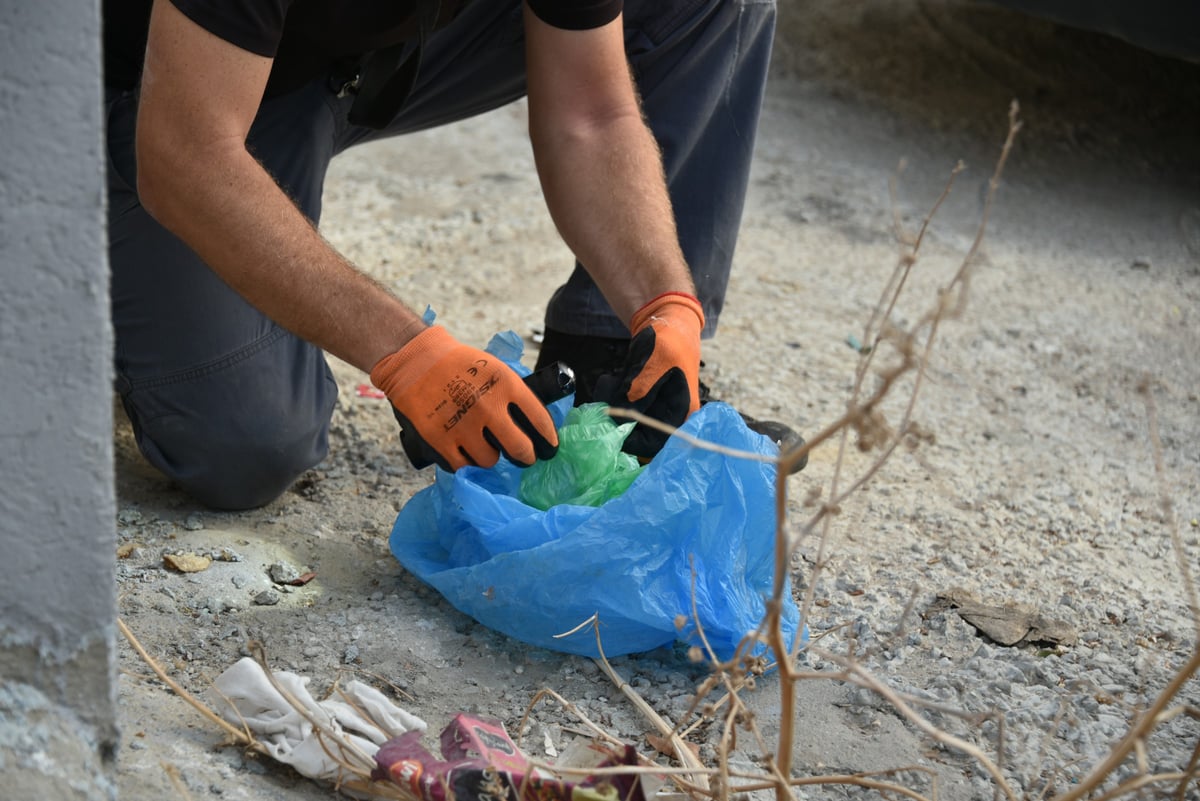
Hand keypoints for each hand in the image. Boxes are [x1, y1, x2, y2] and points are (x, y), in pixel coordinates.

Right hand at [371, 326, 558, 469]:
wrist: (415, 361)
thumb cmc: (459, 364)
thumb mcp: (494, 368)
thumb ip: (513, 393)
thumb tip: (533, 422)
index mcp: (507, 385)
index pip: (539, 420)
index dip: (548, 439)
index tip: (549, 447)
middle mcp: (489, 407)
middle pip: (520, 449)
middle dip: (526, 457)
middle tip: (523, 458)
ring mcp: (465, 425)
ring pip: (490, 461)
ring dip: (488, 456)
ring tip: (482, 445)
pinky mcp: (441, 440)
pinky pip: (463, 466)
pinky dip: (465, 462)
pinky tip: (464, 452)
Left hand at [602, 292, 703, 457]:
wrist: (667, 319)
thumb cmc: (667, 340)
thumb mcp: (653, 365)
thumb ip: (638, 394)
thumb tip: (619, 423)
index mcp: (681, 413)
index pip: (654, 444)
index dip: (630, 441)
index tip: (608, 428)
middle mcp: (670, 416)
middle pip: (640, 436)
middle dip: (618, 423)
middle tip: (603, 404)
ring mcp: (657, 407)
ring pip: (629, 423)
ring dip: (613, 409)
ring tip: (610, 385)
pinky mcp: (644, 399)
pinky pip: (624, 410)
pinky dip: (614, 399)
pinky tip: (613, 382)